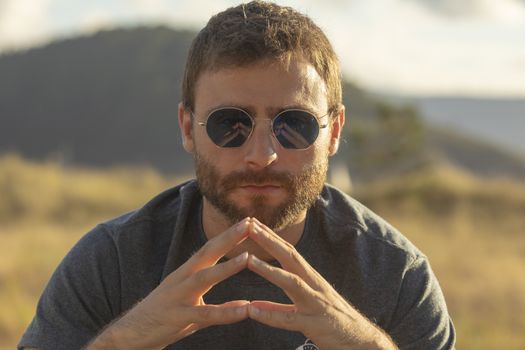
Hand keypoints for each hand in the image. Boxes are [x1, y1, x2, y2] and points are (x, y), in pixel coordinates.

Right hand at [86, 219, 251, 349]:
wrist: (130, 334)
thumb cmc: (164, 315)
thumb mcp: (191, 303)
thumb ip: (217, 301)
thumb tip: (245, 304)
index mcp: (186, 273)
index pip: (210, 248)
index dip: (229, 234)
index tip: (248, 221)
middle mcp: (182, 279)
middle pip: (208, 253)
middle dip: (229, 238)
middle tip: (250, 224)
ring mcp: (178, 297)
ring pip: (204, 278)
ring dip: (226, 267)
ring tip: (248, 258)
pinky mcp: (177, 318)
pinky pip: (205, 315)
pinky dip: (225, 312)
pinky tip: (244, 310)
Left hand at [246, 218, 397, 349]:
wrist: (361, 341)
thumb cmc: (331, 322)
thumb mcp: (304, 309)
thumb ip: (279, 307)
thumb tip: (254, 306)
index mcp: (310, 279)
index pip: (289, 252)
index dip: (271, 237)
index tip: (253, 222)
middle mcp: (314, 286)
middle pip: (290, 258)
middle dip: (269, 241)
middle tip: (249, 225)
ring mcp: (315, 303)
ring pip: (291, 282)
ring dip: (268, 270)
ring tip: (248, 260)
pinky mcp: (315, 324)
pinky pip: (290, 318)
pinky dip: (270, 314)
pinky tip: (252, 310)